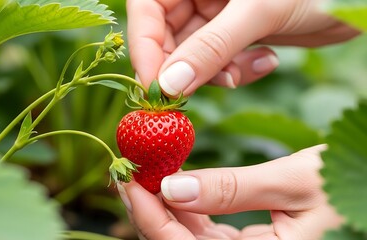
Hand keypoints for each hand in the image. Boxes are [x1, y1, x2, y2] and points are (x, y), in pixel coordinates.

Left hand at [117, 145, 343, 239]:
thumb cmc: (350, 185)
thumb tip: (172, 186)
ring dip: (164, 204)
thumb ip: (231, 190)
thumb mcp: (294, 183)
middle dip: (147, 207)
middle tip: (128, 167)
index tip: (126, 176)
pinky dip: (187, 204)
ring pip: (187, 236)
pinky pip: (205, 229)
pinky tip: (175, 179)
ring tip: (146, 167)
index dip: (147, 214)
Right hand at [127, 0, 359, 95]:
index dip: (145, 49)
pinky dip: (237, 71)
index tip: (156, 87)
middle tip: (202, 92)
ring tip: (247, 71)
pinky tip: (265, 61)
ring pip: (194, 56)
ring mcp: (216, 14)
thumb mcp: (257, 12)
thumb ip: (211, 48)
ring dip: (218, 73)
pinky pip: (219, 61)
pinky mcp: (234, 34)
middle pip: (167, 37)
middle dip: (187, 68)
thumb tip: (169, 86)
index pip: (146, 10)